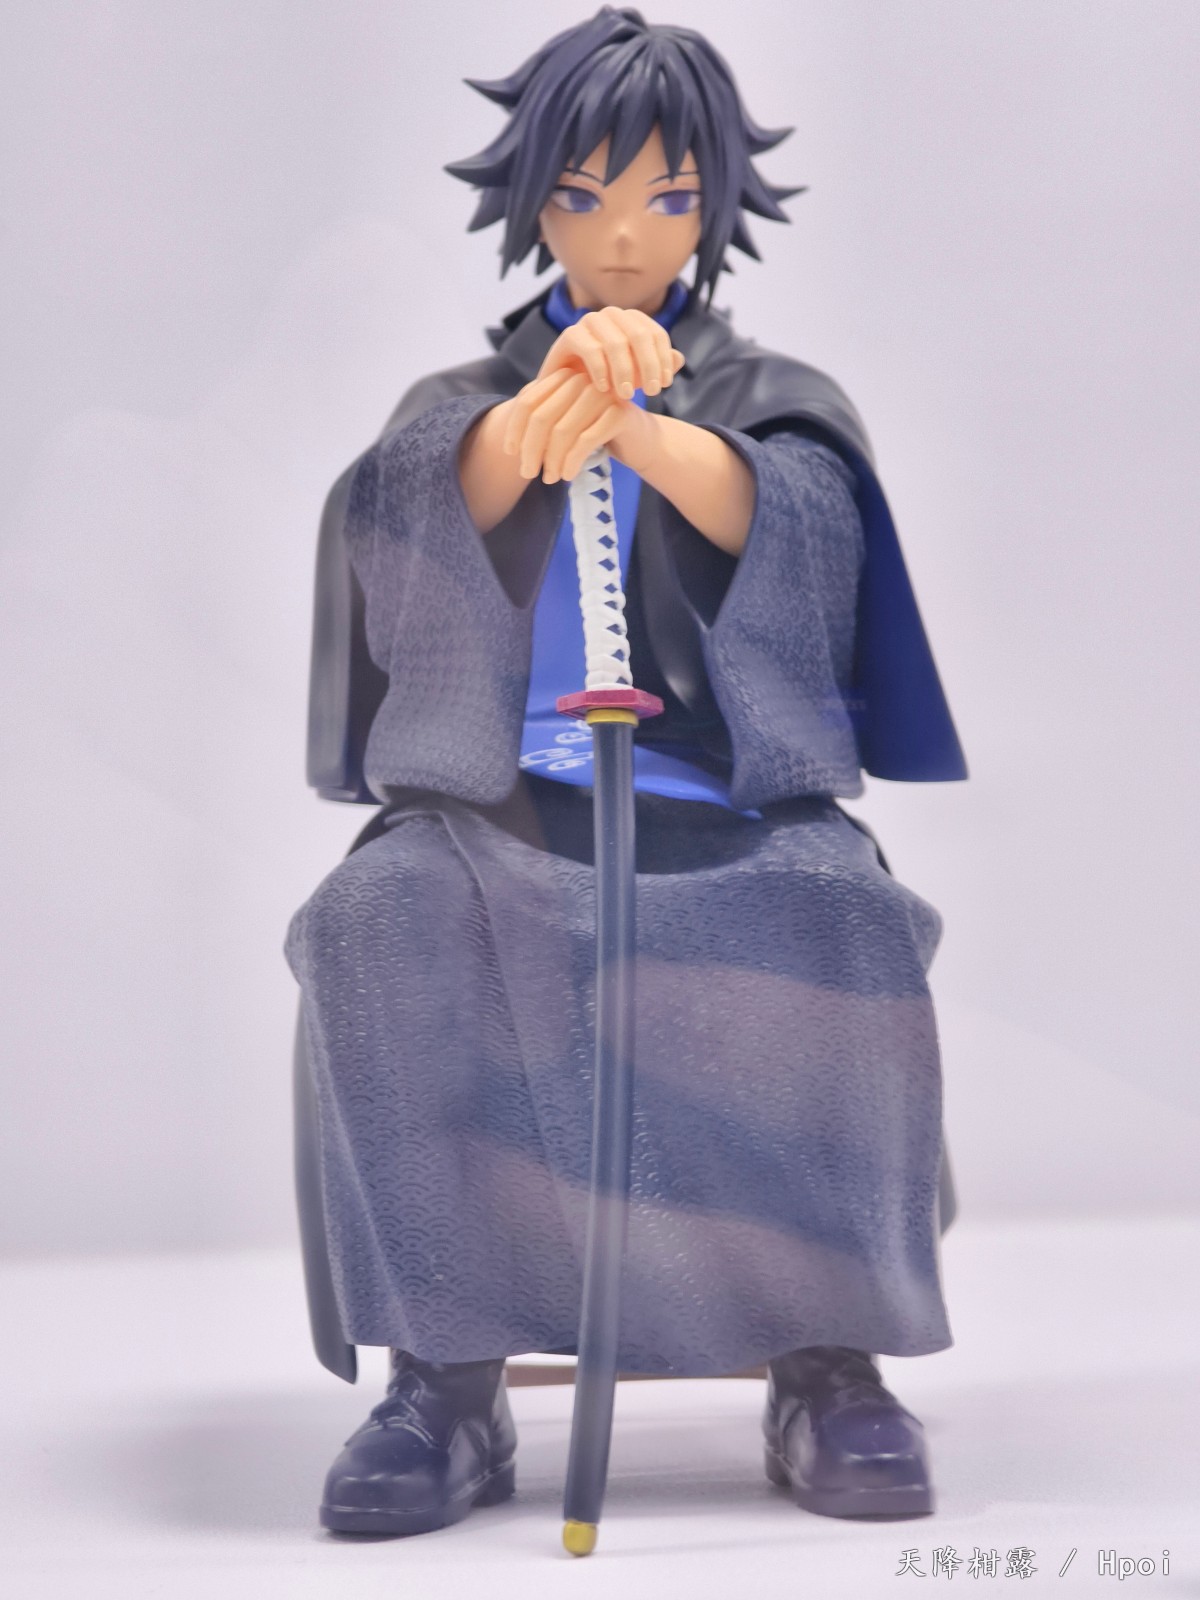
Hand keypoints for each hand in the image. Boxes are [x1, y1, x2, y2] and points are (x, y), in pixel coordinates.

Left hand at [501, 367, 652, 483]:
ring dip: (552, 460)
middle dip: (531, 450)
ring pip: (562, 430)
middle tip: (528, 474)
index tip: (511, 454)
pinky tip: (568, 476)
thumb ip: (541, 426)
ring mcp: (602, 394)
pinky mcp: (619, 413)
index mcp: (564, 378)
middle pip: (541, 417)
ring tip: (551, 478)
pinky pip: (586, 440)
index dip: (514, 429)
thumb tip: (510, 446)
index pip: (527, 401)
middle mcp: (581, 380)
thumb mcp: (566, 426)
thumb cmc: (598, 434)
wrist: (640, 441)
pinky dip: (572, 462)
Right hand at [536, 305, 685, 398]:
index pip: (656, 333)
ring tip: (627, 395)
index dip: (663, 359)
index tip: (665, 384)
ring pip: (615, 342)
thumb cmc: (608, 384)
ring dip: (625, 371)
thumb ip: (659, 369)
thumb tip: (678, 358)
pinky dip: (600, 370)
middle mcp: (612, 315)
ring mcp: (589, 322)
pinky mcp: (569, 335)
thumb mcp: (638, 379)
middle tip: (651, 392)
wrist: (569, 395)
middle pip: (639, 335)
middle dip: (648, 365)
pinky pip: (589, 349)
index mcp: (632, 321)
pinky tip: (604, 389)